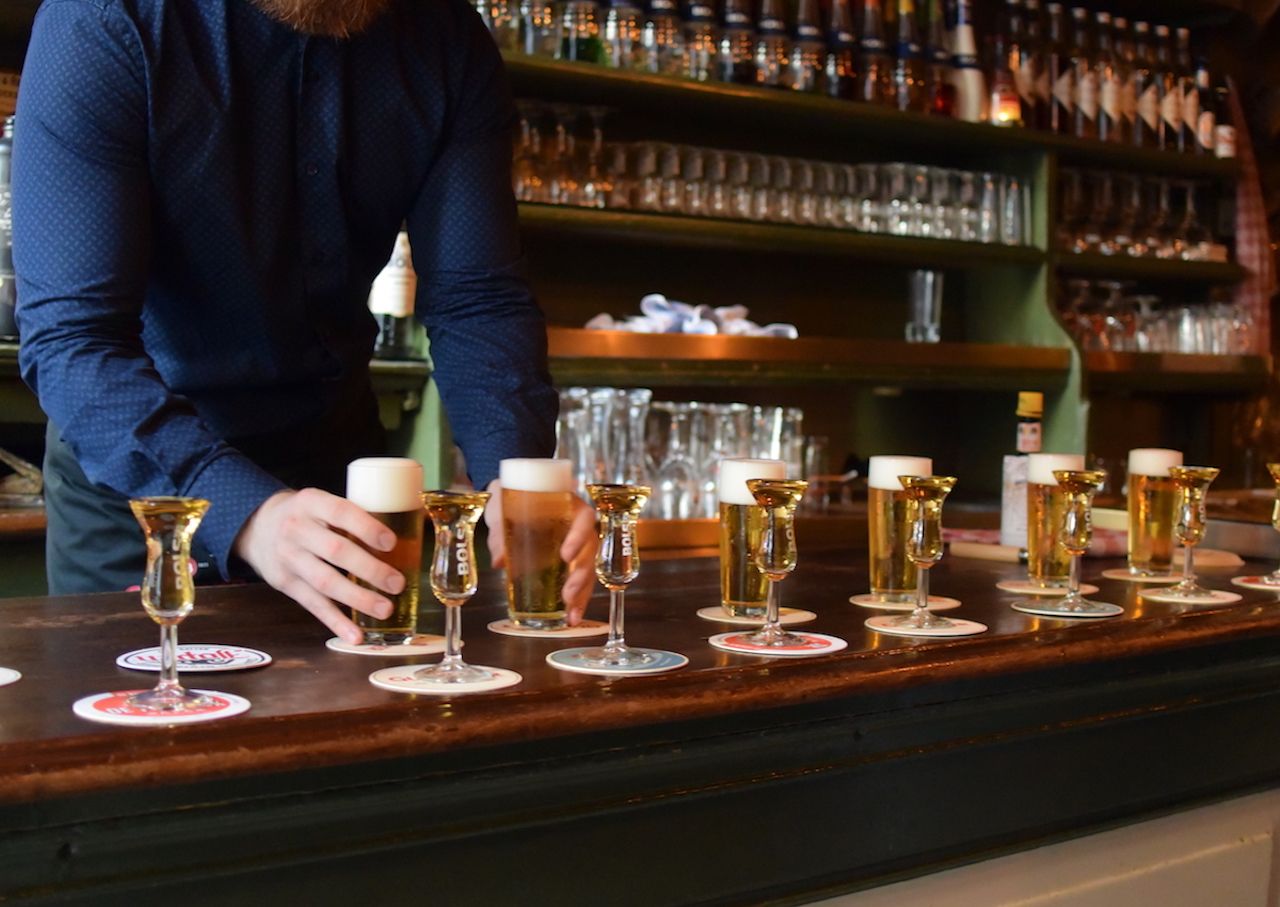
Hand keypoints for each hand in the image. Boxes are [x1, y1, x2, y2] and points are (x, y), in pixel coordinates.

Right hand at [233, 488, 403, 643]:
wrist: (257, 526)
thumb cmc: (307, 515)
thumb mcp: (322, 503)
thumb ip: (352, 517)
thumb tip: (408, 534)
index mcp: (311, 502)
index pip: (340, 512)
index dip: (366, 528)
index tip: (392, 543)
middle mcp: (296, 529)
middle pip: (335, 551)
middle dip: (369, 569)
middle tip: (397, 583)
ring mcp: (289, 558)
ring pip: (325, 582)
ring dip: (358, 599)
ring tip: (386, 609)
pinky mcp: (285, 584)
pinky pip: (313, 605)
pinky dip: (335, 622)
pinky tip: (355, 635)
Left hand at [485, 480, 598, 624]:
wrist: (509, 496)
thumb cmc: (510, 496)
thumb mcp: (502, 507)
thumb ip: (500, 531)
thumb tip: (498, 561)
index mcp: (568, 504)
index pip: (584, 518)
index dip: (578, 537)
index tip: (566, 554)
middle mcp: (577, 525)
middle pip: (590, 549)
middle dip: (581, 575)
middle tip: (567, 594)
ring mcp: (576, 544)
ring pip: (587, 569)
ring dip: (582, 593)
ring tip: (572, 615)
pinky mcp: (568, 562)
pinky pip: (578, 579)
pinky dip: (576, 600)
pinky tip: (571, 617)